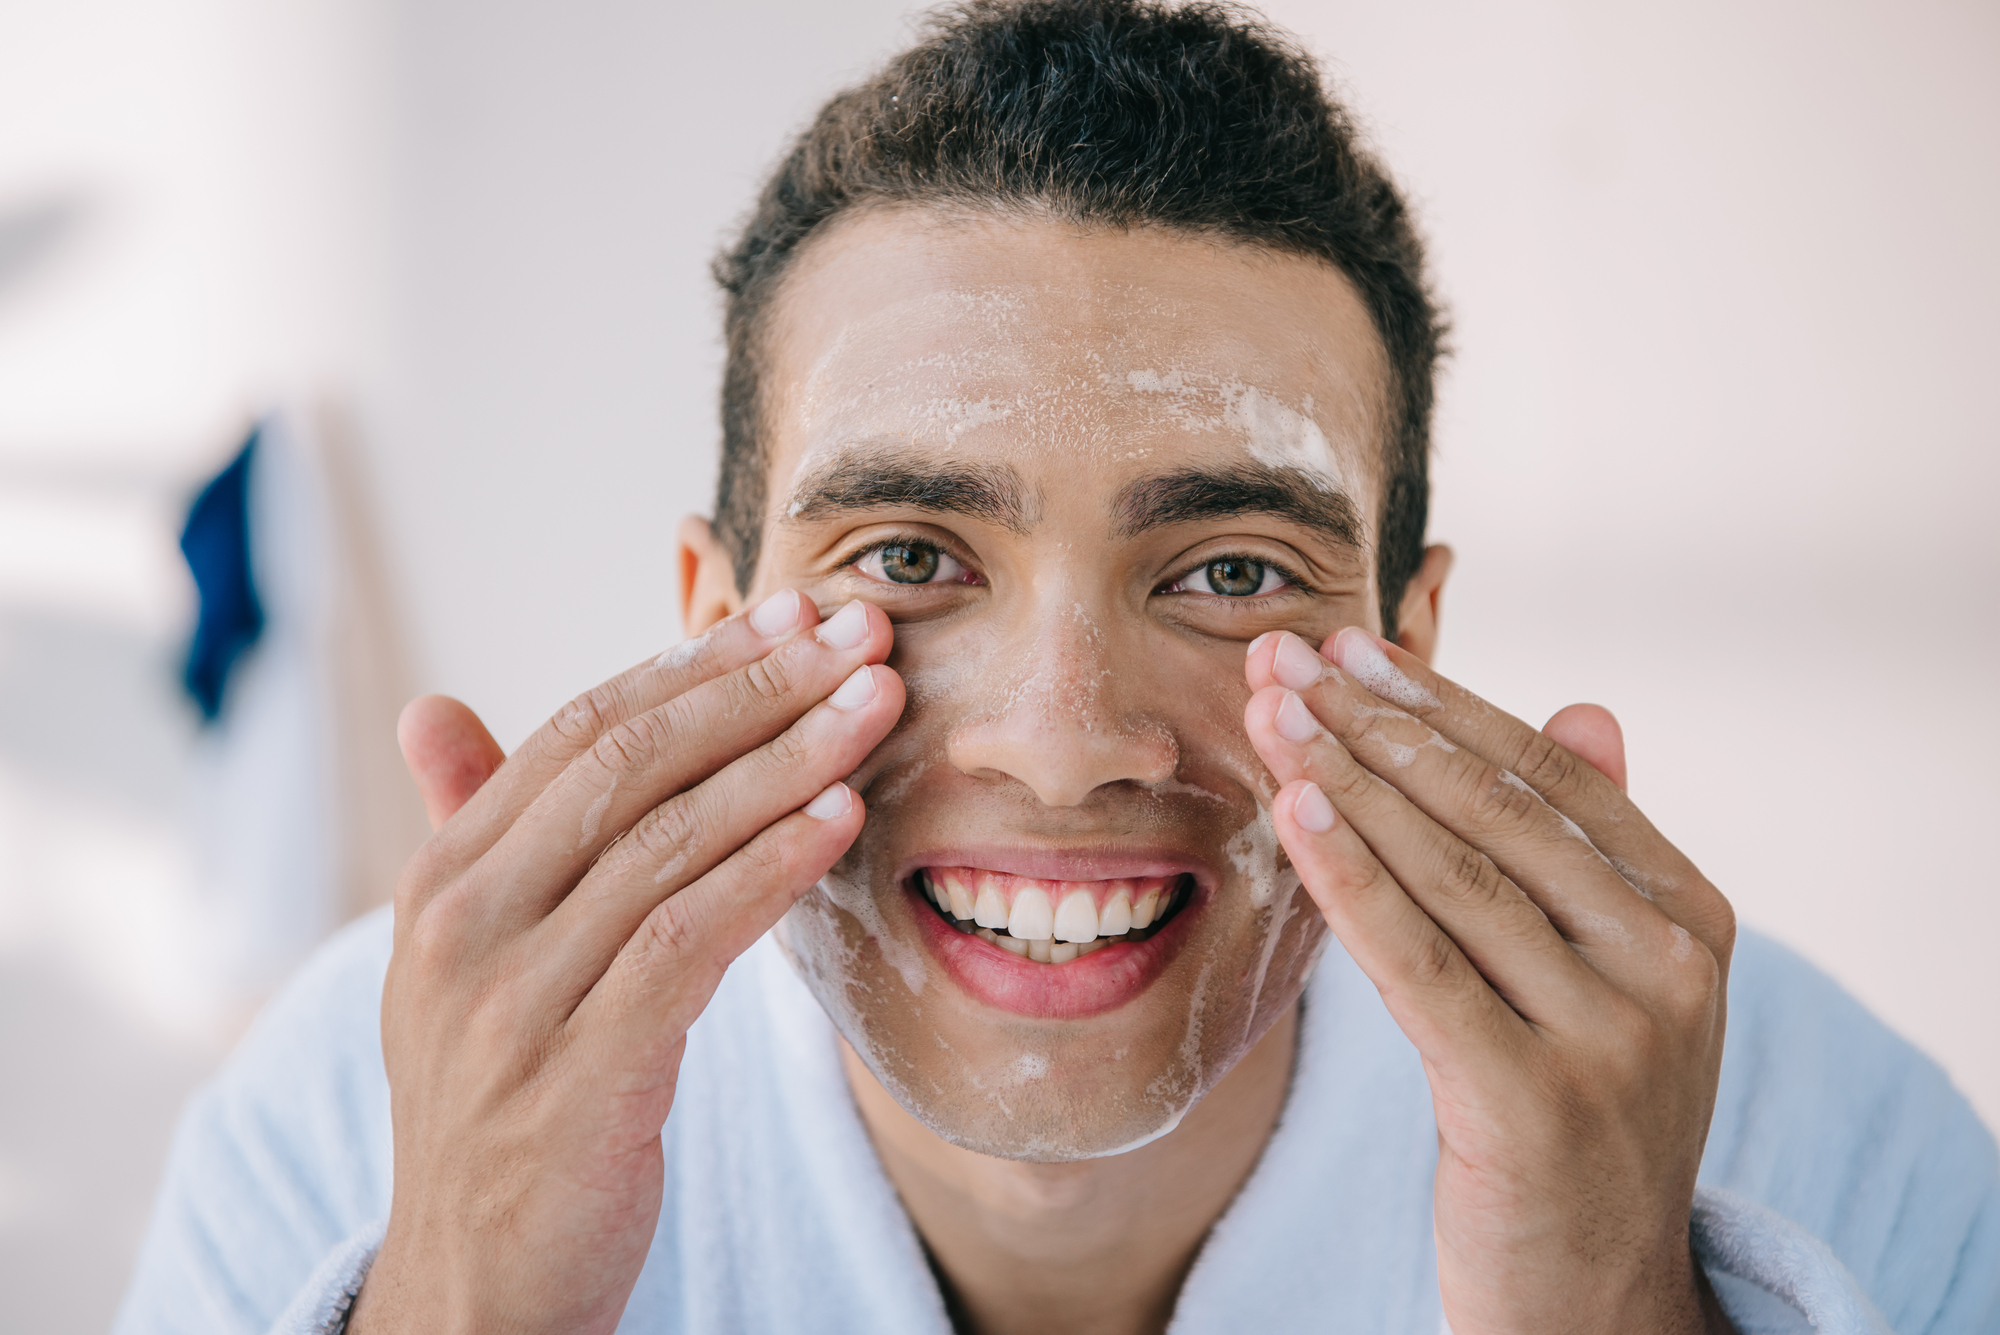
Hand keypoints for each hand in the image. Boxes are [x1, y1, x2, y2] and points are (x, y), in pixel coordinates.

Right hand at [347, 592, 903, 1334]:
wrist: (473, 1284)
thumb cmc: (501, 1104)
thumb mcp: (469, 963)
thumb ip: (475, 833)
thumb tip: (432, 709)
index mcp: (444, 880)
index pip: (581, 731)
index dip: (694, 665)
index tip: (793, 616)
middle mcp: (462, 925)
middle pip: (632, 765)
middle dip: (758, 689)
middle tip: (860, 634)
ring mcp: (512, 1000)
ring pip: (671, 841)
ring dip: (789, 761)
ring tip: (878, 705)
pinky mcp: (576, 1075)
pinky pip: (689, 939)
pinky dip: (770, 869)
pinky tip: (841, 819)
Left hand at [1244, 629, 1735, 1334]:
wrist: (1599, 1298)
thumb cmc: (1580, 1117)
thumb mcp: (1614, 980)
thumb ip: (1594, 850)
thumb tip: (1592, 703)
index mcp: (1691, 915)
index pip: (1551, 776)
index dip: (1442, 704)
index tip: (1349, 650)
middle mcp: (1671, 965)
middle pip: (1493, 812)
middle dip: (1373, 727)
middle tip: (1282, 659)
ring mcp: (1611, 1036)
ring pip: (1450, 876)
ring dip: (1345, 783)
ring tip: (1269, 716)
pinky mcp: (1531, 1102)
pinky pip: (1418, 964)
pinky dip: (1349, 878)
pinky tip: (1292, 811)